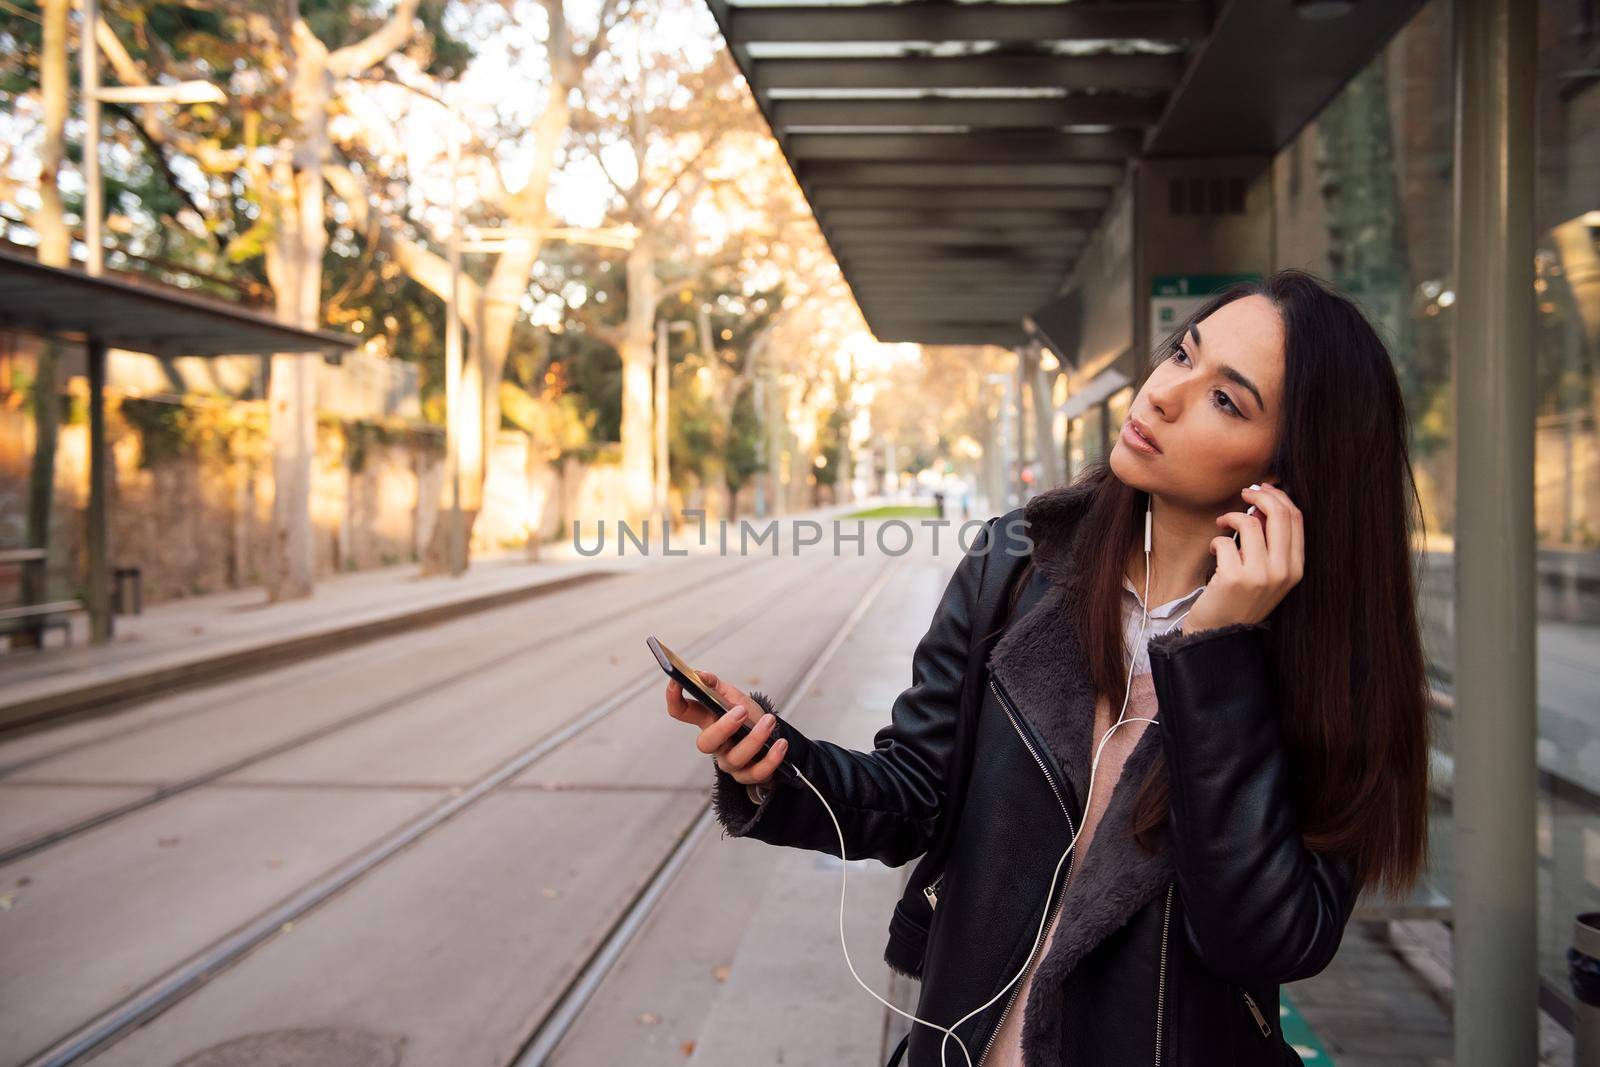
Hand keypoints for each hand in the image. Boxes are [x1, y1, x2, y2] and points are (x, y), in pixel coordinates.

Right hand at [665, 667, 788, 787]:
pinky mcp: (749, 775)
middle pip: (705, 743)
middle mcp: (715, 744)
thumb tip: (702, 675)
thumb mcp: (735, 697)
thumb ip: (718, 686)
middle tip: (741, 710)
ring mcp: (730, 762)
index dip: (673, 698)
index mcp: (707, 720)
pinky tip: (780, 744)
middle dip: (723, 727)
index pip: (681, 711)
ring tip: (770, 721)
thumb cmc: (749, 717)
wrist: (773, 738)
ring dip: (754, 739)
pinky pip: (757, 773)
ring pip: (734, 758)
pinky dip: (770, 759)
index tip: (676, 680)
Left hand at [1182, 482, 1304, 632]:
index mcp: (1296, 568)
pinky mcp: (1235, 578)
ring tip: (1222, 526)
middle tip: (1244, 494)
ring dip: (1231, 517)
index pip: (1297, 518)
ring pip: (1250, 524)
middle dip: (1260, 496)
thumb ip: (1270, 543)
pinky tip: (1214, 552)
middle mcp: (1283, 572)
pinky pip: (1224, 541)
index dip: (1279, 497)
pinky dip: (1215, 540)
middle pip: (1280, 514)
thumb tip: (1264, 505)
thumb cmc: (1240, 598)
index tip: (1263, 490)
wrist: (1220, 634)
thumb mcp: (1266, 573)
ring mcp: (1260, 576)